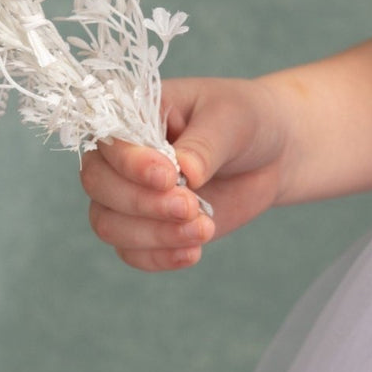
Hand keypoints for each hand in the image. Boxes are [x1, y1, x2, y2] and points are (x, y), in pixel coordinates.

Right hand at [79, 75, 288, 271]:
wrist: (272, 154)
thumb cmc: (245, 120)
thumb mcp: (231, 119)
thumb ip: (204, 144)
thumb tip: (184, 172)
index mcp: (135, 114)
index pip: (110, 142)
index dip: (132, 164)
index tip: (169, 176)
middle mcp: (123, 156)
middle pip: (99, 185)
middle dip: (143, 203)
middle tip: (190, 206)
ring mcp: (132, 194)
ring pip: (109, 224)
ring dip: (153, 235)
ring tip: (203, 229)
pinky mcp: (150, 227)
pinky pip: (133, 252)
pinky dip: (159, 257)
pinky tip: (193, 251)